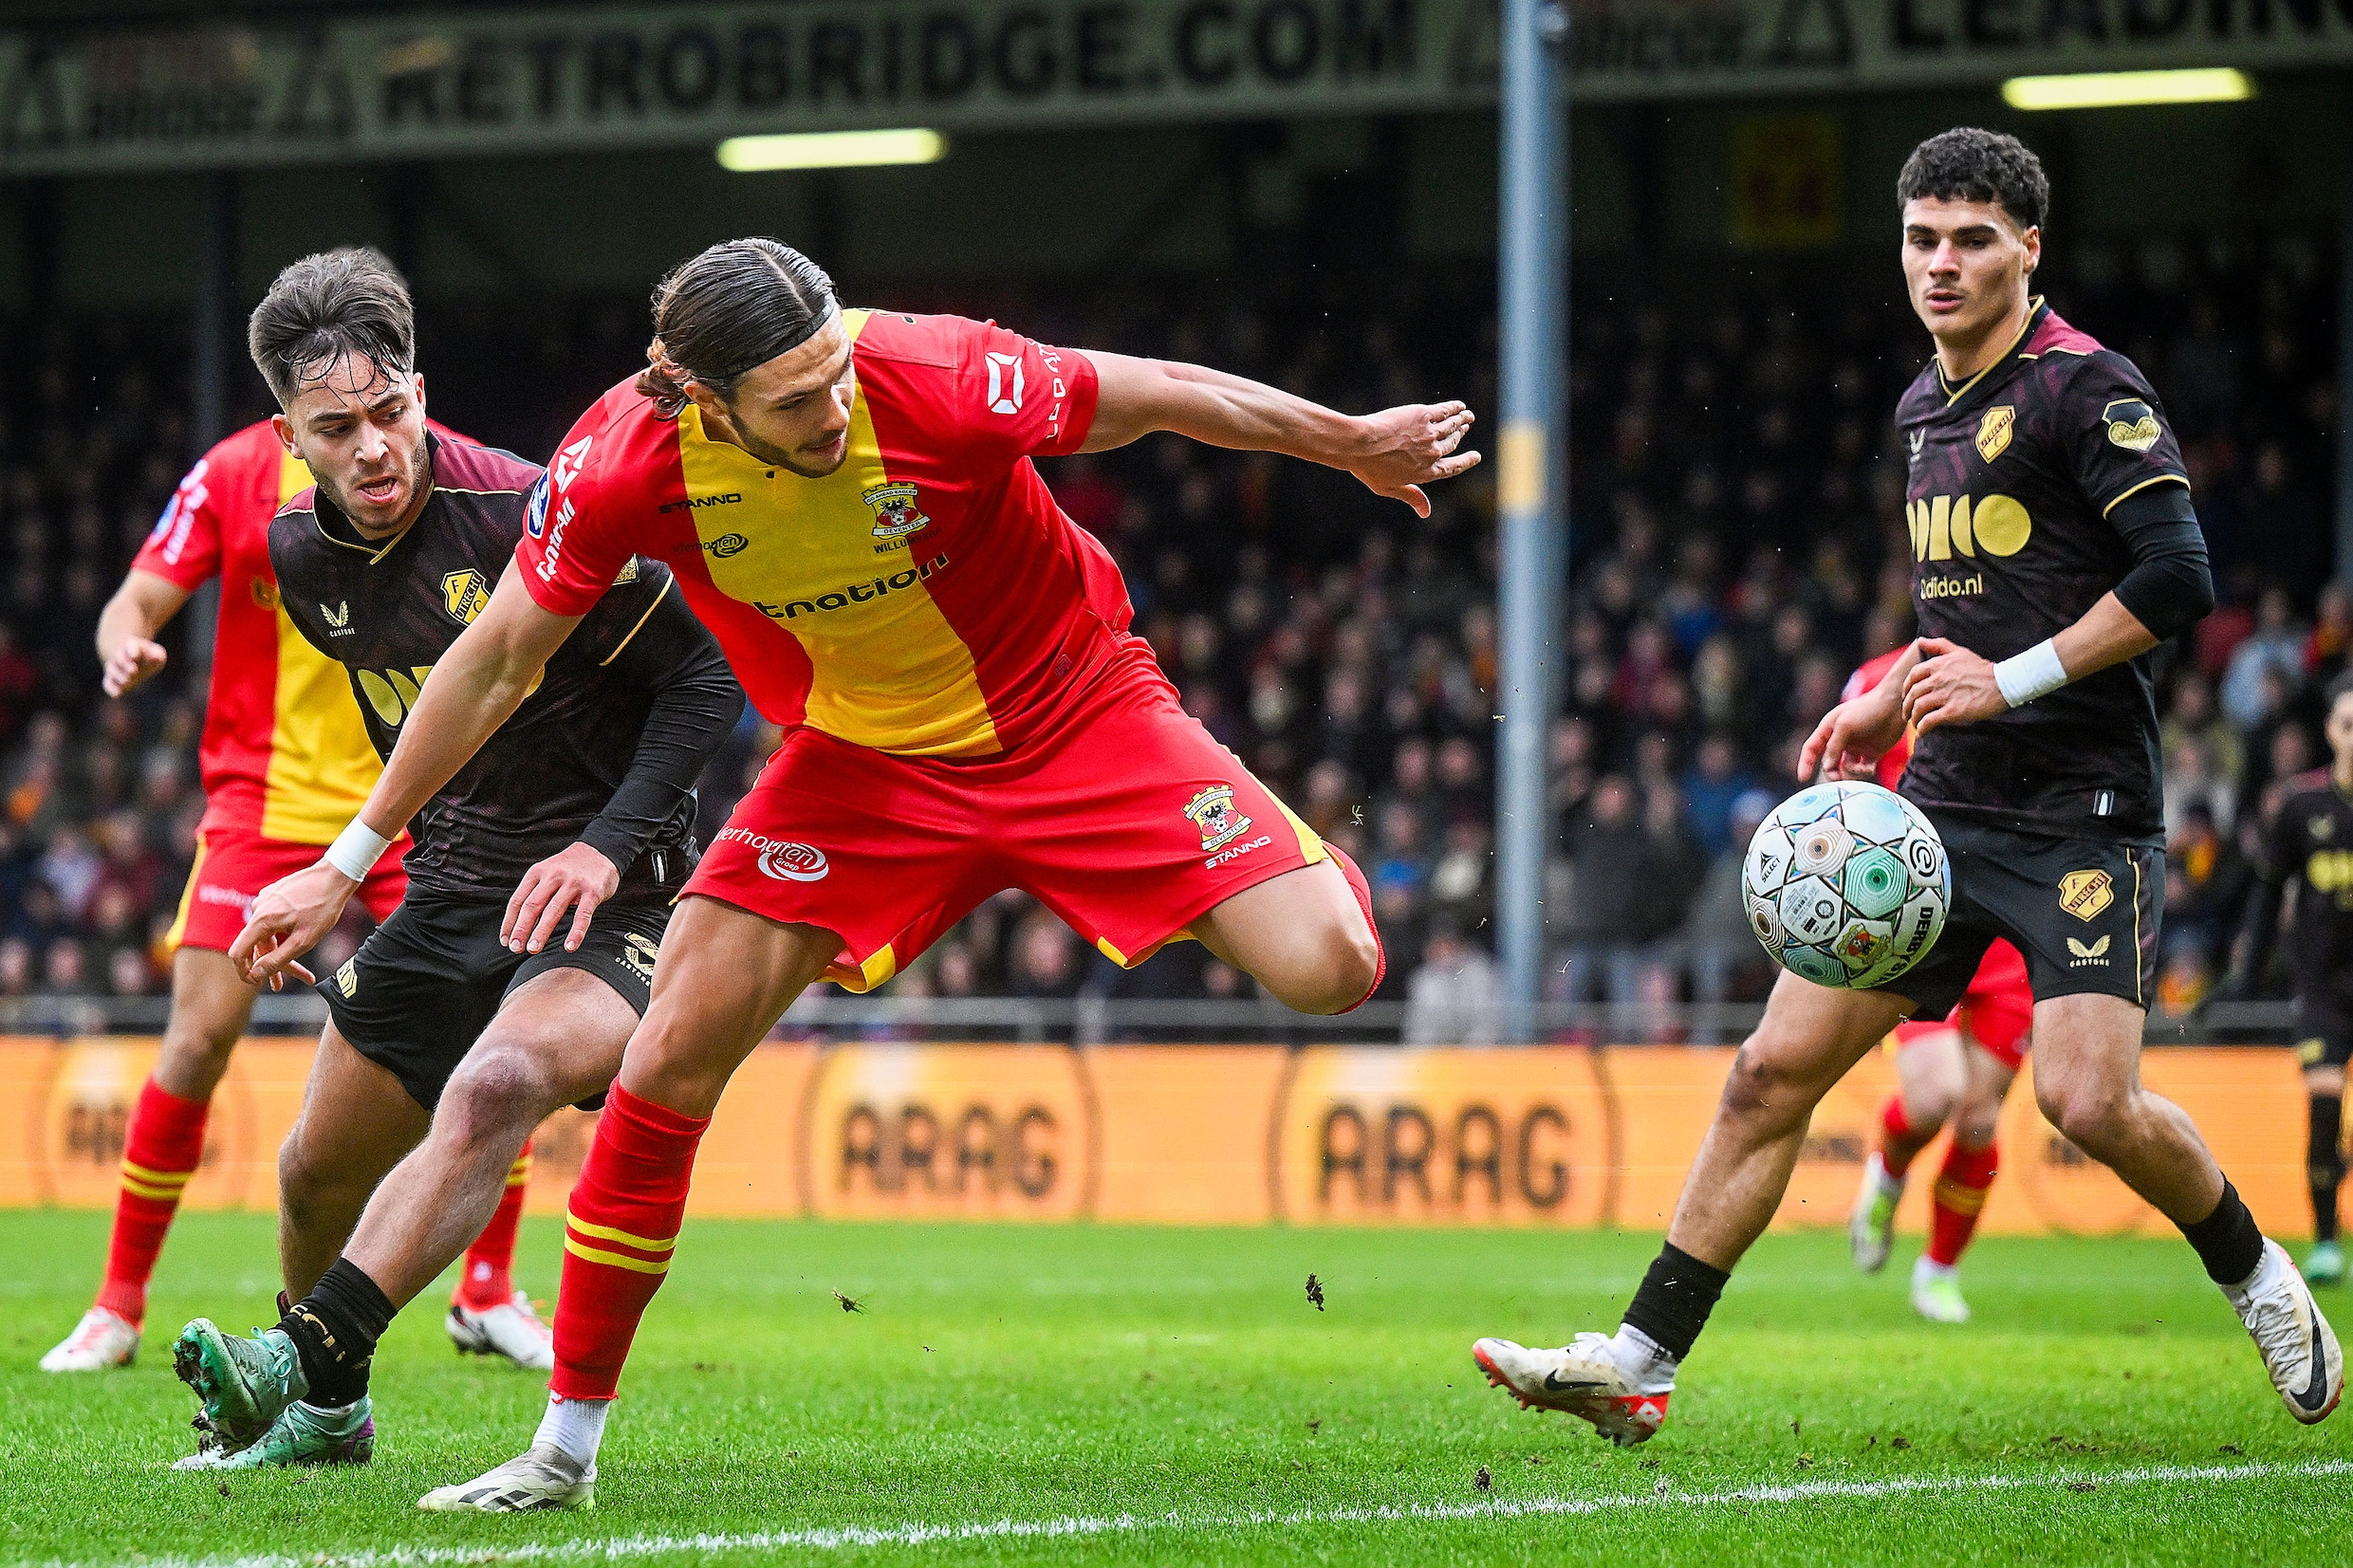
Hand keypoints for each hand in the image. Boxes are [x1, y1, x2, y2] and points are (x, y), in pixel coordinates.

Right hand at [103, 636, 167, 697]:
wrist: (137, 663)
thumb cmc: (150, 658)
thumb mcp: (157, 654)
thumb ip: (157, 655)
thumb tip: (156, 658)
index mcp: (132, 647)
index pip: (131, 646)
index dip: (132, 651)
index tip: (135, 656)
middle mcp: (121, 656)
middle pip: (119, 658)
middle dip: (125, 665)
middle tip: (134, 671)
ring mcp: (115, 668)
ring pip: (112, 670)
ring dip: (118, 676)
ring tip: (127, 682)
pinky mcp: (112, 679)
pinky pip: (108, 683)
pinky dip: (111, 688)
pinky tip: (116, 694)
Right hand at [228, 860, 356, 989]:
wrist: (337, 875)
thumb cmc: (323, 907)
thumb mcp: (303, 941)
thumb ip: (277, 960)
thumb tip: (255, 975)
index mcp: (262, 920)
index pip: (238, 953)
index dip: (243, 971)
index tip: (254, 983)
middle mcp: (258, 908)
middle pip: (257, 945)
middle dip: (270, 966)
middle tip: (281, 986)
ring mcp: (266, 900)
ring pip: (266, 934)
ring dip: (279, 952)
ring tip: (301, 972)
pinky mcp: (274, 895)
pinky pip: (273, 921)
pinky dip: (282, 935)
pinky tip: (299, 941)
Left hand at [503, 841, 619, 954]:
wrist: (600, 850)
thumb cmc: (569, 868)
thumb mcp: (547, 872)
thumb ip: (534, 892)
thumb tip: (518, 923)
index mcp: (537, 872)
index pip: (518, 900)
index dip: (509, 922)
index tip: (505, 940)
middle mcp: (553, 876)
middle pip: (532, 906)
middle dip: (521, 929)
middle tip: (515, 948)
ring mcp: (573, 883)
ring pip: (554, 910)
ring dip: (541, 932)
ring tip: (533, 948)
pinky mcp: (593, 891)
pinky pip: (582, 915)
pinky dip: (576, 932)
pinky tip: (569, 946)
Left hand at [1344, 402, 1480, 517]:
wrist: (1359, 445)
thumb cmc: (1368, 468)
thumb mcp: (1389, 488)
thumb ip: (1411, 496)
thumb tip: (1426, 512)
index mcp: (1425, 473)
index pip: (1453, 467)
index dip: (1466, 461)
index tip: (1475, 456)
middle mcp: (1432, 454)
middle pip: (1452, 443)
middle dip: (1460, 435)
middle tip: (1464, 428)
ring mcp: (1429, 434)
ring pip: (1452, 426)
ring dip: (1462, 420)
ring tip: (1468, 416)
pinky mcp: (1423, 416)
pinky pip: (1445, 411)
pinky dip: (1454, 408)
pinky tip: (1459, 406)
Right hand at [1796, 683, 1906, 781]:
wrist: (1895, 706)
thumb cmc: (1867, 710)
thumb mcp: (1845, 726)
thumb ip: (1834, 747)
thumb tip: (1827, 767)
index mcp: (1829, 730)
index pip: (1811, 749)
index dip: (1805, 763)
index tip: (1803, 779)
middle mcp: (1840, 740)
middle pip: (1828, 763)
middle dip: (1831, 772)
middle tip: (1837, 778)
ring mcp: (1855, 748)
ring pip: (1845, 769)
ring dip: (1850, 773)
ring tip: (1860, 769)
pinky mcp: (1871, 754)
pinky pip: (1862, 770)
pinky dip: (1864, 772)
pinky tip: (1869, 767)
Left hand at [1902, 637, 2010, 735]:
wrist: (2003, 684)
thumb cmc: (1982, 669)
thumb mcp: (1960, 651)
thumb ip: (1938, 645)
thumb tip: (1920, 640)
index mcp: (1938, 665)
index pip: (1912, 676)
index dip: (1906, 687)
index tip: (1906, 695)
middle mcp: (1937, 679)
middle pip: (1912, 694)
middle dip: (1907, 705)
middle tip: (1908, 712)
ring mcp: (1944, 695)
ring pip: (1918, 708)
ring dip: (1914, 718)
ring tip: (1915, 723)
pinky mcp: (1951, 711)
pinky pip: (1929, 721)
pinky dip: (1922, 728)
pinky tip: (1922, 732)